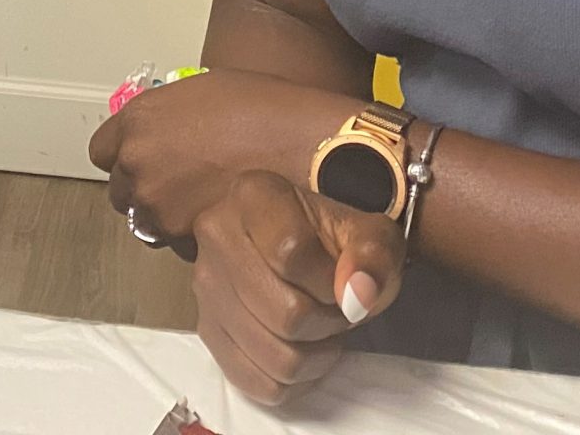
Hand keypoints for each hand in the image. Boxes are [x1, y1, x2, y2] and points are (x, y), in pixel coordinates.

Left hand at [90, 69, 345, 239]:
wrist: (299, 144)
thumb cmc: (259, 108)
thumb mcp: (199, 94)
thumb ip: (165, 120)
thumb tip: (163, 136)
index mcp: (136, 122)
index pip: (100, 151)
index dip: (124, 156)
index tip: (144, 159)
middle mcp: (137, 164)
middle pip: (121, 191)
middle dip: (145, 190)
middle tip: (179, 184)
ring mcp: (158, 205)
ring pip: (147, 222)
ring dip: (167, 217)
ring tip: (203, 204)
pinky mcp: (184, 237)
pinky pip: (177, 243)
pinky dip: (192, 236)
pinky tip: (219, 218)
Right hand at [191, 170, 405, 405]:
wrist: (301, 252)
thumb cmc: (334, 242)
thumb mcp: (371, 236)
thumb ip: (373, 257)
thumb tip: (356, 296)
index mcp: (254, 196)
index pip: (291, 252)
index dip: (331, 280)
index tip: (341, 280)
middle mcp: (216, 234)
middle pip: (286, 313)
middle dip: (327, 321)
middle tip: (334, 308)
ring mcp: (206, 286)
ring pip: (275, 356)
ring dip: (314, 354)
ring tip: (319, 328)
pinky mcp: (206, 330)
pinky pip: (258, 383)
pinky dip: (293, 382)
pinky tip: (301, 351)